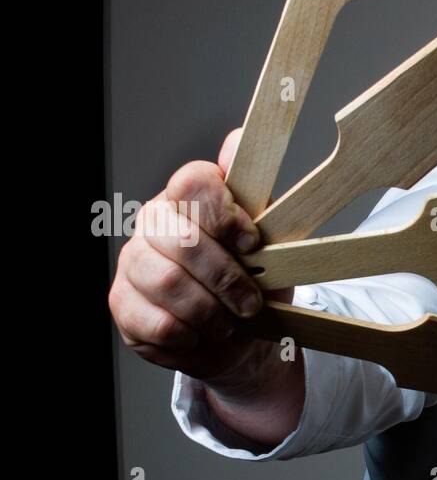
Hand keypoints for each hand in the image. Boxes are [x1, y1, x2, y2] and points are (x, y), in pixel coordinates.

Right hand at [108, 127, 294, 387]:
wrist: (241, 337)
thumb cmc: (254, 283)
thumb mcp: (272, 239)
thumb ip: (256, 193)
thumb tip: (236, 142)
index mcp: (188, 200)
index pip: (193, 184)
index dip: (226, 216)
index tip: (253, 245)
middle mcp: (154, 224)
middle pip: (182, 240)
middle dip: (226, 279)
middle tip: (250, 303)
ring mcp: (133, 262)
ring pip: (168, 282)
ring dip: (210, 312)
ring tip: (228, 323)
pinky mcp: (121, 304)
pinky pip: (156, 322)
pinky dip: (189, 336)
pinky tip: (200, 335)